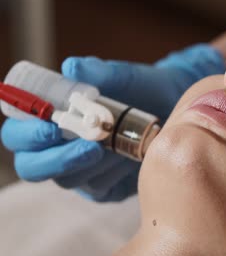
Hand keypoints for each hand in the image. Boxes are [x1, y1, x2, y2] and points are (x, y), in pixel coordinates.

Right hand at [1, 44, 225, 201]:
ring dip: (92, 164)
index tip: (51, 128)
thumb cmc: (143, 88)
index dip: (27, 135)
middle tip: (91, 146)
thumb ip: (99, 72)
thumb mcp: (125, 77)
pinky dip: (112, 174)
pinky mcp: (103, 189)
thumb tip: (72, 66)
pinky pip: (99, 189)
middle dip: (58, 159)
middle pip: (32, 167)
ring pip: (69, 180)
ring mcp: (80, 172)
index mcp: (50, 119)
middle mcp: (57, 148)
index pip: (18, 135)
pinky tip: (130, 158)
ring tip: (119, 145)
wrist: (177, 107)